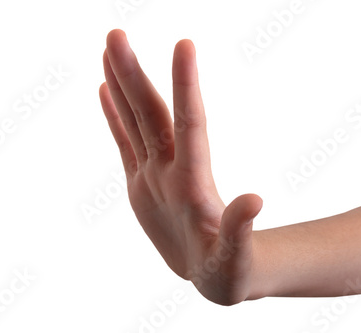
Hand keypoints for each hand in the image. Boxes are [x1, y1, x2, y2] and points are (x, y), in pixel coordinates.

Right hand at [99, 29, 262, 304]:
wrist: (215, 272)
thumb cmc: (233, 269)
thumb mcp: (236, 259)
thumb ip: (240, 231)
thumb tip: (255, 201)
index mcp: (194, 183)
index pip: (189, 124)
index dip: (185, 87)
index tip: (184, 45)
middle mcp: (172, 169)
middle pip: (151, 115)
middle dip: (133, 75)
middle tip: (115, 35)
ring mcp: (155, 174)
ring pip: (136, 121)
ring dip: (122, 85)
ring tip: (110, 50)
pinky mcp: (141, 184)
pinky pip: (125, 143)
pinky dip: (114, 117)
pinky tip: (105, 91)